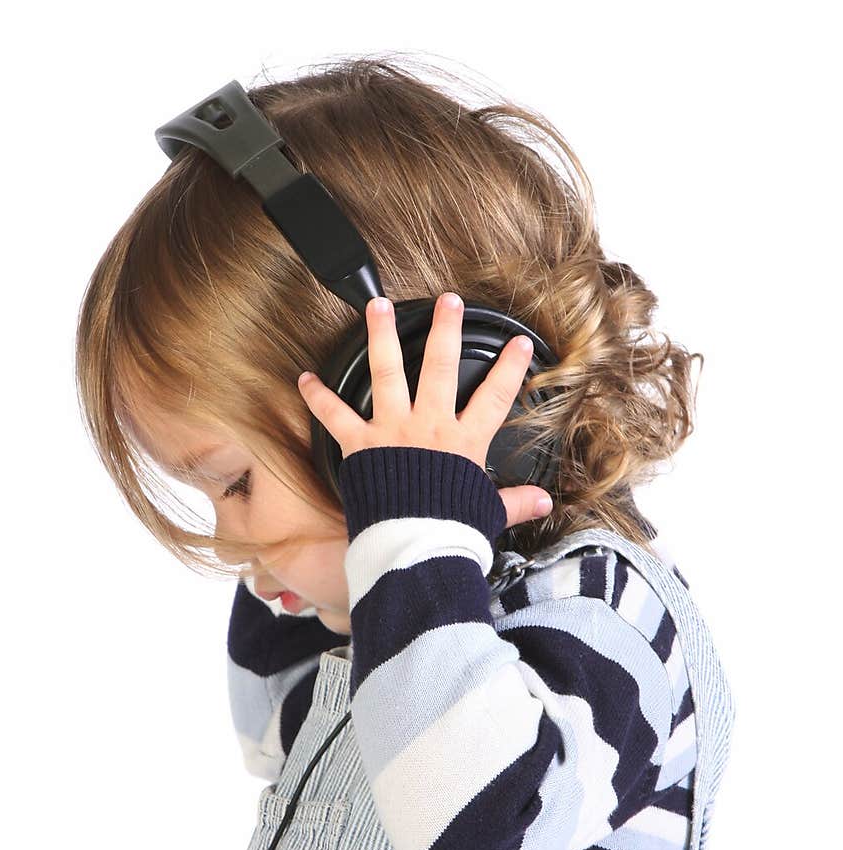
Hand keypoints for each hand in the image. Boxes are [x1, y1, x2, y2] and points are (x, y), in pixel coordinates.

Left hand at [297, 292, 552, 529]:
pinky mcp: (361, 445)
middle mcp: (428, 427)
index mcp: (463, 442)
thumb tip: (543, 502)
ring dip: (382, 336)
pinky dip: (318, 397)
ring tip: (378, 306)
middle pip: (440, 366)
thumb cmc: (448, 532)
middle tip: (447, 301)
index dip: (511, 367)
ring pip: (388, 372)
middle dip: (445, 329)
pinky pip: (335, 415)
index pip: (496, 395)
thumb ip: (515, 502)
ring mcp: (393, 431)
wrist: (412, 548)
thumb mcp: (488, 513)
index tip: (519, 343)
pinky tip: (305, 379)